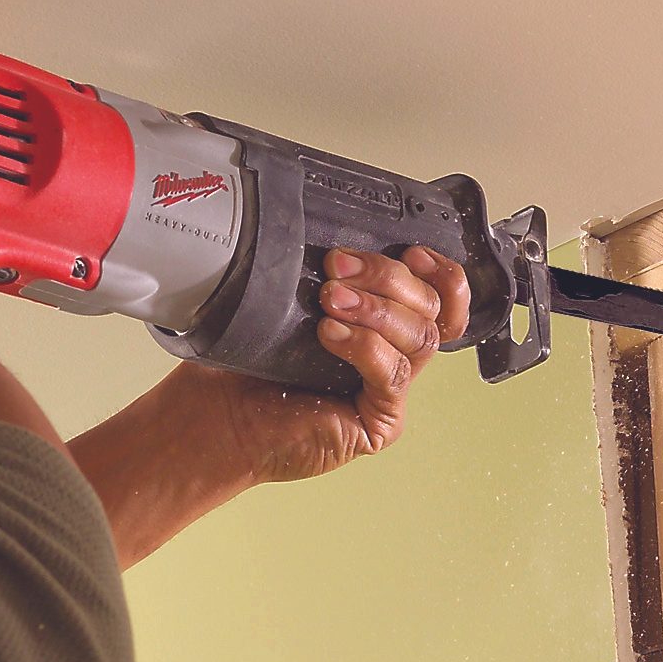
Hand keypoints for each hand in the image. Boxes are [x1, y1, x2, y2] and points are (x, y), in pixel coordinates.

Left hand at [172, 244, 471, 484]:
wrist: (221, 414)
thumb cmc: (251, 363)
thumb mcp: (297, 304)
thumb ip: (338, 278)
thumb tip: (346, 238)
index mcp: (385, 327)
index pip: (441, 299)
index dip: (440, 273)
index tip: (411, 251)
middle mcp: (394, 358)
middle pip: (429, 310)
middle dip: (387, 278)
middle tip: (335, 268)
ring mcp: (390, 392)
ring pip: (419, 338)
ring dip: (375, 309)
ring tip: (328, 300)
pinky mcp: (381, 423)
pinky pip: (392, 375)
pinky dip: (364, 347)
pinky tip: (330, 334)